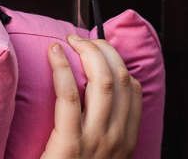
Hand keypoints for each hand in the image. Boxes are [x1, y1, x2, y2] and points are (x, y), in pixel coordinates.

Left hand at [40, 35, 141, 158]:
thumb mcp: (104, 155)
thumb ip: (106, 132)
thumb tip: (95, 100)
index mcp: (126, 140)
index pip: (133, 90)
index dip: (117, 62)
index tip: (101, 52)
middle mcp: (116, 138)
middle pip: (119, 78)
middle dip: (103, 49)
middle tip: (83, 41)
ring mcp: (95, 140)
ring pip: (102, 80)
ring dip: (87, 51)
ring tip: (71, 41)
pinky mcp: (70, 143)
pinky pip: (69, 96)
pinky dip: (62, 67)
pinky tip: (54, 53)